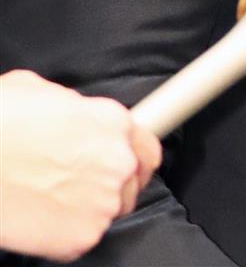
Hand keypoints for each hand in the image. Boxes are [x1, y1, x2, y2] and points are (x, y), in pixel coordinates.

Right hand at [0, 69, 161, 260]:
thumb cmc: (4, 123)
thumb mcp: (44, 91)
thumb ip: (76, 108)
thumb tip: (75, 113)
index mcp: (114, 122)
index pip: (148, 147)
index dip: (135, 157)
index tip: (127, 164)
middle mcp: (118, 161)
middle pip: (134, 182)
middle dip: (112, 182)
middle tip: (80, 182)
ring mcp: (103, 202)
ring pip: (110, 210)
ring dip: (90, 206)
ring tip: (53, 195)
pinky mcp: (82, 237)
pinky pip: (84, 236)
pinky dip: (67, 231)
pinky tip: (44, 214)